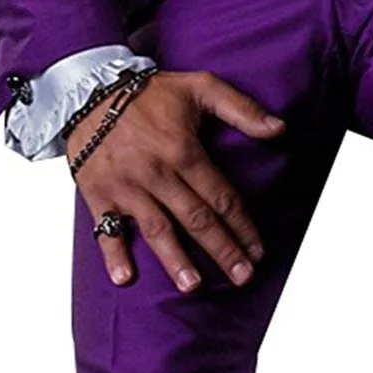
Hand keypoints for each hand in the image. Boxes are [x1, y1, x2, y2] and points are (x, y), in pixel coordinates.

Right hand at [66, 70, 285, 291]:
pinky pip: (104, 229)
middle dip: (222, 249)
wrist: (92, 89)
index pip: (220, 196)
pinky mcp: (97, 193)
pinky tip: (125, 279)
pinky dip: (113, 254)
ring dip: (175, 260)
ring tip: (193, 286)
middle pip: (195, 218)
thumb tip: (279, 128)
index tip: (258, 250)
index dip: (242, 225)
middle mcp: (156, 172)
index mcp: (183, 149)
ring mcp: (126, 186)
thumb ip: (241, 108)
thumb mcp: (201, 87)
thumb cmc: (151, 91)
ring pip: (156, 229)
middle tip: (243, 276)